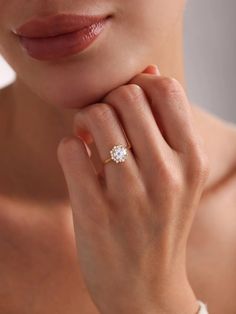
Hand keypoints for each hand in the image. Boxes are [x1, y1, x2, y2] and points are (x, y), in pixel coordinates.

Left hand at [57, 65, 208, 313]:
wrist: (146, 287)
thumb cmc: (160, 223)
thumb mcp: (179, 175)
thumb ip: (166, 123)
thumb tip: (150, 71)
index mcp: (192, 159)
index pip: (166, 89)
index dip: (140, 86)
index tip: (128, 103)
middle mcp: (167, 174)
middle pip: (126, 96)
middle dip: (109, 100)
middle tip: (104, 119)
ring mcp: (131, 194)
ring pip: (95, 116)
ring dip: (85, 119)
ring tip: (88, 137)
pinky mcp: (95, 211)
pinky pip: (70, 148)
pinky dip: (69, 146)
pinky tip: (79, 160)